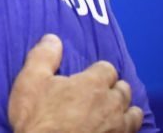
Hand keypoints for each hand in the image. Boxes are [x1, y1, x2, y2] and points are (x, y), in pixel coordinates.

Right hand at [9, 35, 142, 132]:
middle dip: (113, 87)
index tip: (87, 75)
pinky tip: (113, 126)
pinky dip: (125, 126)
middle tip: (97, 91)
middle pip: (123, 89)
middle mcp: (111, 104)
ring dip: (124, 107)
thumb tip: (53, 38)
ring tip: (110, 109)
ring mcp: (117, 127)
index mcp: (92, 84)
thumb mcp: (30, 80)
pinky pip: (131, 130)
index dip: (97, 70)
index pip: (107, 68)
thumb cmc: (37, 117)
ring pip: (132, 112)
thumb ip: (43, 56)